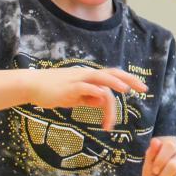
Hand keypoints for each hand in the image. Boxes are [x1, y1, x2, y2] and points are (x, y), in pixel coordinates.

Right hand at [24, 67, 145, 129]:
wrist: (32, 85)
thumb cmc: (54, 91)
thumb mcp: (75, 96)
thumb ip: (88, 98)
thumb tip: (102, 102)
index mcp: (89, 77)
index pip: (113, 75)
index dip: (128, 79)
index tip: (141, 87)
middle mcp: (87, 75)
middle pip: (112, 74)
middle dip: (129, 79)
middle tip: (143, 88)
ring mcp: (78, 80)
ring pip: (101, 79)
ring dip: (115, 84)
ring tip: (126, 90)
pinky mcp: (69, 88)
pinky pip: (86, 88)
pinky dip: (96, 93)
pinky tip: (101, 101)